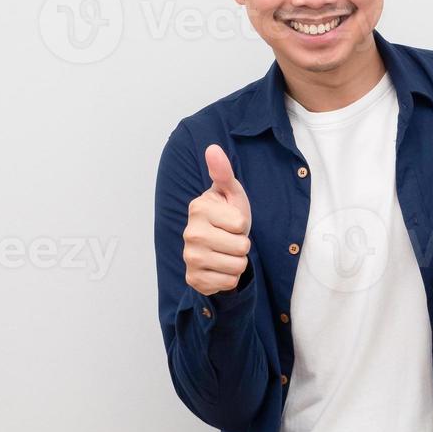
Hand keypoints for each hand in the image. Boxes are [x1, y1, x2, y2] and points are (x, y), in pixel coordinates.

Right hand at [183, 144, 253, 295]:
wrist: (216, 246)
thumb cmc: (227, 216)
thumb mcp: (230, 193)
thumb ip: (223, 172)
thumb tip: (213, 148)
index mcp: (198, 209)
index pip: (240, 224)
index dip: (242, 224)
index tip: (231, 221)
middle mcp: (190, 234)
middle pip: (241, 248)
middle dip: (242, 244)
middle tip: (230, 238)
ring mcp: (189, 258)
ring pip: (237, 267)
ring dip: (238, 261)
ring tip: (227, 251)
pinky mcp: (194, 279)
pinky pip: (229, 282)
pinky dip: (230, 276)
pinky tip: (220, 266)